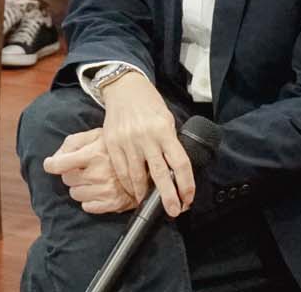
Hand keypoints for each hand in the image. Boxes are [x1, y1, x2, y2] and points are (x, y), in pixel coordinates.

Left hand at [43, 128, 139, 214]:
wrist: (148, 165)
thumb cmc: (118, 148)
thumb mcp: (97, 135)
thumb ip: (74, 142)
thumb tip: (55, 157)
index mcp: (94, 154)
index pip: (60, 164)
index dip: (51, 165)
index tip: (50, 165)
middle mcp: (98, 174)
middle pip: (67, 179)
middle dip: (71, 173)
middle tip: (83, 168)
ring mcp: (105, 190)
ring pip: (75, 194)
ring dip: (80, 187)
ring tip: (93, 179)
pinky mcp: (112, 204)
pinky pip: (87, 206)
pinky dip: (89, 200)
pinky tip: (98, 190)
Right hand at [99, 72, 194, 216]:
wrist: (123, 88)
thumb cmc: (149, 104)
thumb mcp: (166, 119)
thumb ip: (170, 143)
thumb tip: (175, 171)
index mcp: (164, 130)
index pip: (180, 163)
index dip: (186, 184)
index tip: (188, 198)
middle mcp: (146, 137)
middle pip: (160, 174)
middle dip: (168, 197)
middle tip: (174, 212)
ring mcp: (127, 141)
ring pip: (137, 177)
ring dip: (144, 194)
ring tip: (151, 204)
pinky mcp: (112, 144)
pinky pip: (121, 170)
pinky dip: (127, 184)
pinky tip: (133, 191)